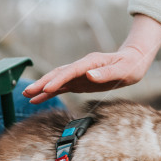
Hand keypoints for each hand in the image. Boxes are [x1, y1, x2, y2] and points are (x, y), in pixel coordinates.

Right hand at [23, 15, 160, 103]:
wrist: (132, 62)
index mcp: (90, 62)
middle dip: (43, 83)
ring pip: (57, 80)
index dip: (58, 80)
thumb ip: (106, 73)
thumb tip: (89, 75)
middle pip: (58, 74)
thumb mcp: (122, 70)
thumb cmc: (129, 66)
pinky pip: (62, 87)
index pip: (70, 71)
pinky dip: (50, 92)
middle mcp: (81, 66)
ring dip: (43, 88)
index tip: (47, 88)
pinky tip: (39, 98)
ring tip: (28, 95)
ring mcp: (79, 74)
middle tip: (28, 91)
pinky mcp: (79, 81)